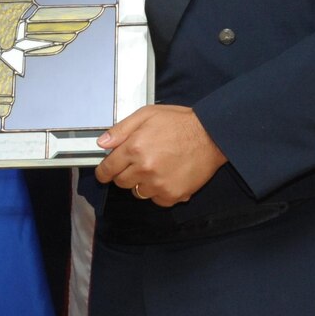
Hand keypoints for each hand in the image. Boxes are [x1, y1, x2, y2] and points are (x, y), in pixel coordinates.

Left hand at [94, 104, 226, 206]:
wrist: (212, 135)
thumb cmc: (180, 123)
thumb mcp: (147, 115)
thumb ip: (121, 130)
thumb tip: (102, 143)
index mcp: (135, 148)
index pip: (108, 169)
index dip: (104, 172)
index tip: (105, 173)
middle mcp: (144, 169)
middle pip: (121, 182)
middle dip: (125, 173)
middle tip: (139, 163)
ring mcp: (159, 184)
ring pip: (138, 192)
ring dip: (142, 183)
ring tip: (157, 167)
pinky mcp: (173, 195)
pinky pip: (156, 200)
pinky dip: (159, 191)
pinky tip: (168, 176)